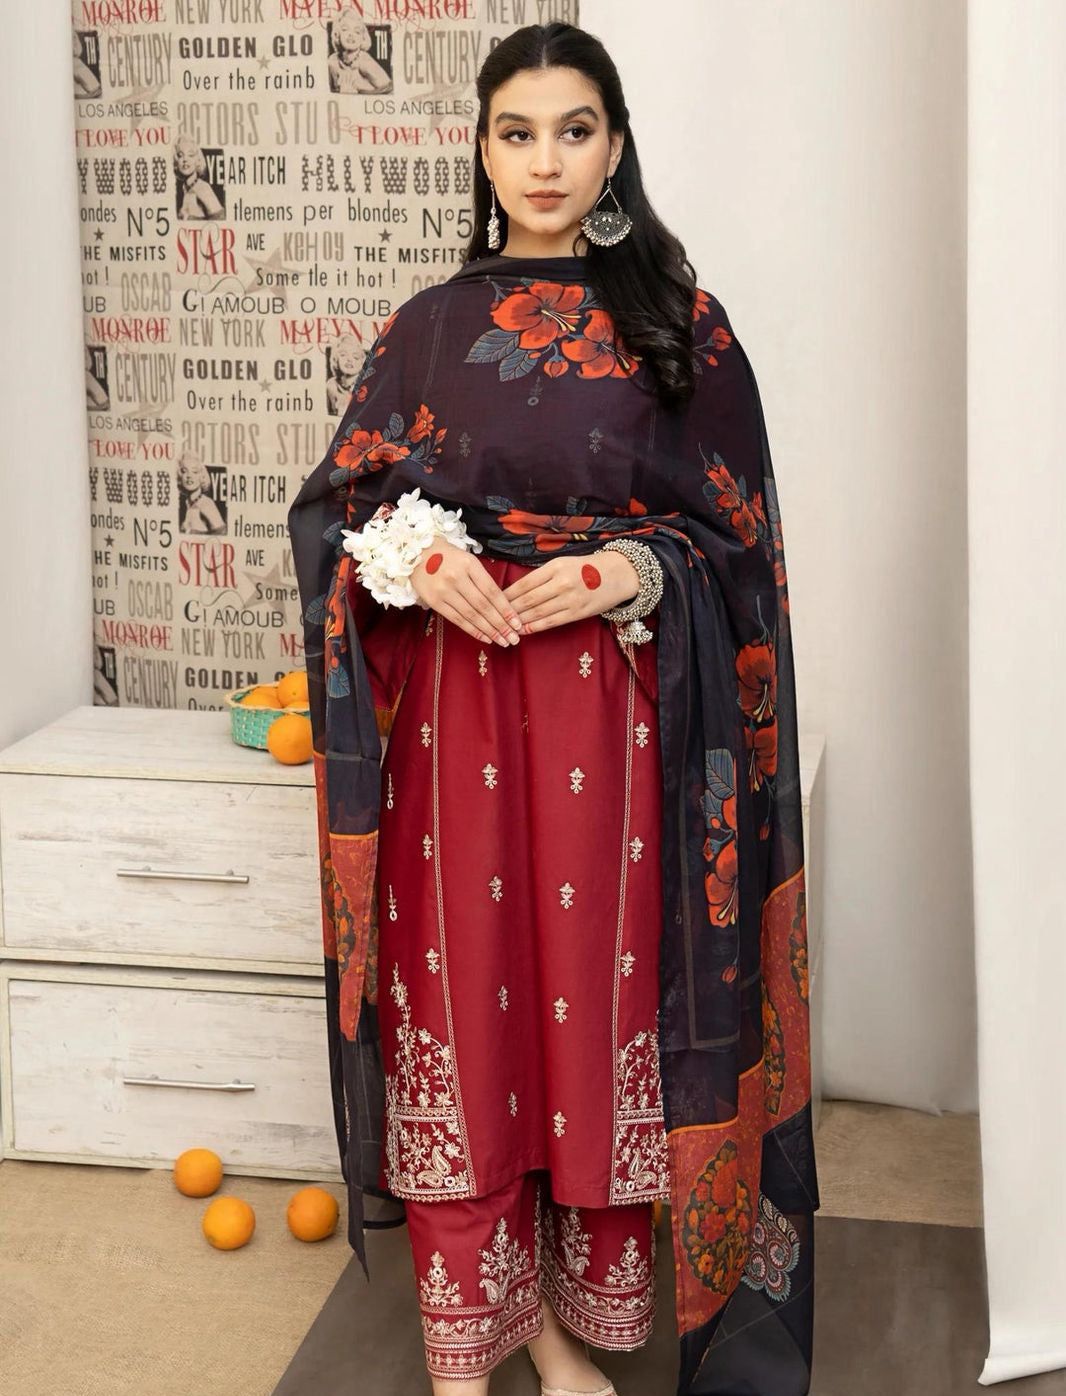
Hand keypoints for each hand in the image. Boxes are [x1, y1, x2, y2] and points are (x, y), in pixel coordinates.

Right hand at [409, 537, 523, 646]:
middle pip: (483, 606)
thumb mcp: (469, 560)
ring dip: (489, 631)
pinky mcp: (434, 601)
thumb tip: (503, 605)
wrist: (417, 552)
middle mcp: (457, 578)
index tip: (517, 623)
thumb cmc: (449, 557)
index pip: (492, 591)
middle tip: (514, 638)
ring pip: (471, 615)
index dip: (506, 609)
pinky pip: (457, 619)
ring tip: (503, 641)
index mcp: (470, 565)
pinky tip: (485, 638)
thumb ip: (483, 580)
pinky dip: (473, 630)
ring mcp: (444, 591)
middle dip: (501, 624)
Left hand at [502, 551, 639, 633]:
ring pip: (538, 612)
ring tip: (504, 626)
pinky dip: (535, 627)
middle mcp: (562, 582)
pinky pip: (552, 622)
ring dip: (519, 621)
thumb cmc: (587, 567)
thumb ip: (542, 575)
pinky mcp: (577, 612)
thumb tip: (517, 590)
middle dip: (509, 610)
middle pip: (528, 599)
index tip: (495, 601)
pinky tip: (523, 630)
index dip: (508, 594)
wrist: (618, 574)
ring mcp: (570, 599)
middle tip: (493, 617)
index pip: (524, 583)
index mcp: (555, 566)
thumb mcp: (563, 563)